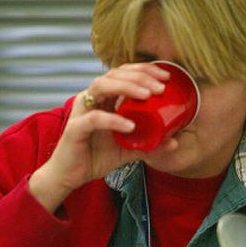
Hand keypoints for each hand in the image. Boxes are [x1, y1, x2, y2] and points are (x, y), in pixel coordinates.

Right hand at [29, 63, 173, 211]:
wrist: (70, 177)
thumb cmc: (96, 157)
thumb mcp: (128, 149)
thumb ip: (149, 144)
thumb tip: (175, 142)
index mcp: (103, 98)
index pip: (124, 73)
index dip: (144, 70)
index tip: (166, 76)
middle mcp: (91, 99)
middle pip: (114, 74)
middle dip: (140, 76)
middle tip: (161, 87)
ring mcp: (81, 111)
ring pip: (102, 86)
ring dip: (126, 88)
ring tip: (147, 96)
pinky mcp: (75, 128)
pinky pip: (95, 118)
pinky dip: (113, 120)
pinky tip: (130, 125)